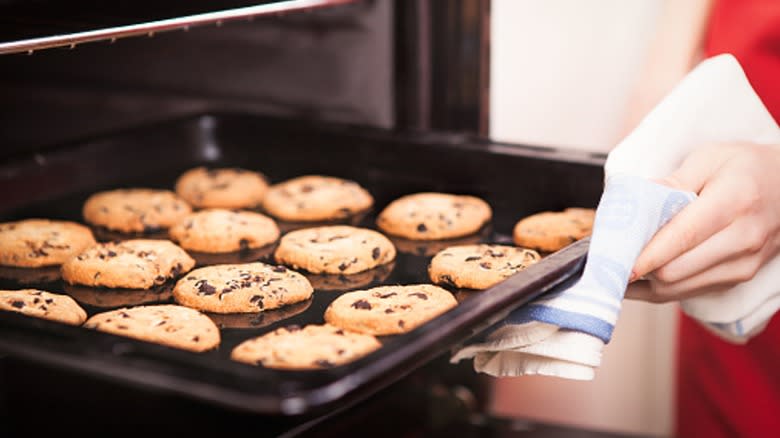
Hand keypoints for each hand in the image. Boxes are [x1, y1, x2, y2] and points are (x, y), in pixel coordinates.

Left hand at [624, 142, 779, 302]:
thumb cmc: (745, 167)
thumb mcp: (710, 158)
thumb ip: (672, 182)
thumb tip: (636, 206)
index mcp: (735, 202)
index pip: (682, 237)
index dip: (644, 254)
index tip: (613, 260)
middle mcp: (743, 239)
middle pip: (675, 270)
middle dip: (636, 268)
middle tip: (605, 259)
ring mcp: (743, 265)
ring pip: (678, 289)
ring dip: (643, 283)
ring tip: (615, 267)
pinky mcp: (737, 279)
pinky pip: (687, 292)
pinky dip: (658, 287)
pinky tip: (638, 274)